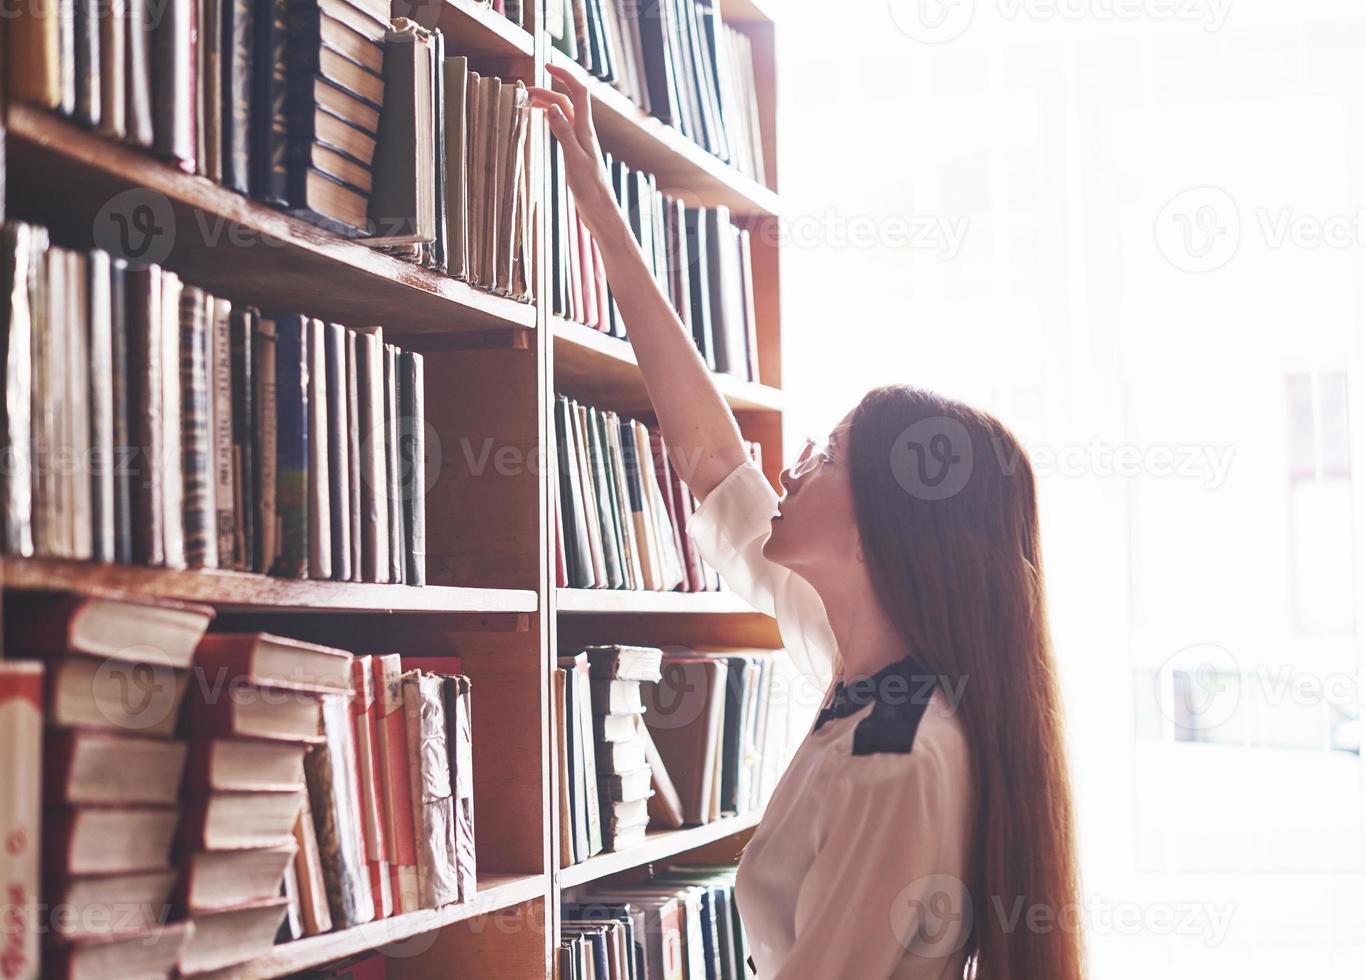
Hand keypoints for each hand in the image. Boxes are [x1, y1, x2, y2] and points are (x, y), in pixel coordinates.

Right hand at [529, 65, 619, 235]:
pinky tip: (545, 121)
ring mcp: (580, 144)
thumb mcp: (574, 159)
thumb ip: (563, 133)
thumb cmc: (590, 189)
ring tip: (529, 102)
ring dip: (548, 104)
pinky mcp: (576, 154)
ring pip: (565, 115)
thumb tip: (552, 108)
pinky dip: (552, 119)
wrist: (600, 211)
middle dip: (548, 91)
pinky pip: (563, 129)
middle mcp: (584, 133)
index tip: (547, 66)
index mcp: (585, 131)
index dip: (564, 76)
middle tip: (525, 91)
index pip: (578, 92)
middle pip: (567, 102)